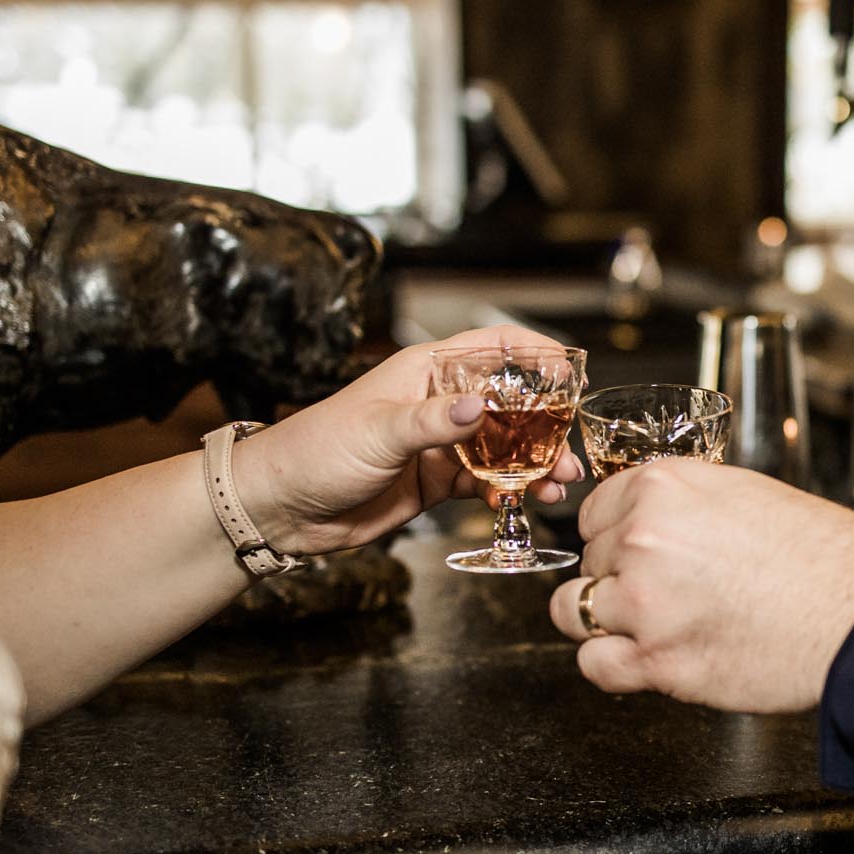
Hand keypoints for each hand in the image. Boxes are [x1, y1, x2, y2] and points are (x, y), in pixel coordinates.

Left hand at [231, 325, 585, 555]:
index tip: (571, 372)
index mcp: (425, 371)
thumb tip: (481, 407)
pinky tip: (524, 500)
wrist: (282, 507)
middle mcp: (439, 401)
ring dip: (535, 462)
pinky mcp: (437, 480)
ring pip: (504, 446)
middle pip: (510, 400)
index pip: (493, 345)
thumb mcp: (377, 432)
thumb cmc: (316, 451)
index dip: (535, 352)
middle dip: (546, 422)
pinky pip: (487, 481)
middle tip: (572, 445)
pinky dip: (511, 490)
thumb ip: (432, 422)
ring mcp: (441, 442)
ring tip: (560, 482)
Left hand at [548, 461, 853, 712]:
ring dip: (604, 620)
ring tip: (647, 626)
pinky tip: (645, 660)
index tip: (637, 552)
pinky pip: (595, 664)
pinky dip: (613, 665)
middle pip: (589, 561)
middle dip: (619, 577)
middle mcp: (644, 538)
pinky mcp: (658, 662)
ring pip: (574, 611)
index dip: (617, 536)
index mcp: (665, 487)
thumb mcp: (747, 496)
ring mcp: (645, 603)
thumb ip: (687, 506)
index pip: (595, 512)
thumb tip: (652, 521)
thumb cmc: (825, 558)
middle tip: (670, 593)